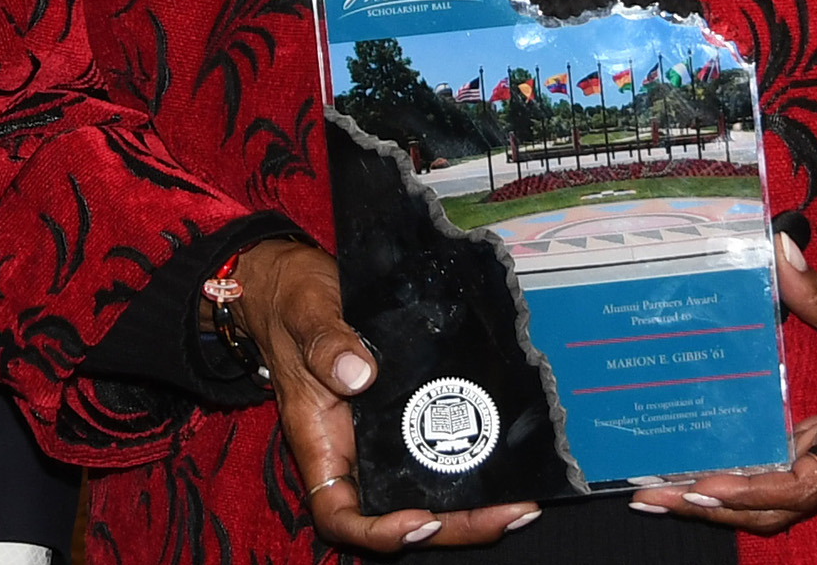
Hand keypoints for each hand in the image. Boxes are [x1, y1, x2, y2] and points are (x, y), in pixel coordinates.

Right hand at [235, 237, 538, 550]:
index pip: (340, 515)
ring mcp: (382, 436)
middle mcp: (353, 451)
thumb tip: (358, 375)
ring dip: (473, 504)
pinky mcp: (406, 413)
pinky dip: (472, 463)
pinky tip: (510, 463)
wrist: (299, 285)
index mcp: (321, 442)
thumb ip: (325, 344)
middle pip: (400, 514)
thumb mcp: (304, 316)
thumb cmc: (292, 304)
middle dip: (455, 524)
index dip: (379, 532)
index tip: (421, 520)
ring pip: (426, 491)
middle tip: (510, 514)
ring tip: (524, 502)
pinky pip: (437, 450)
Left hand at [624, 235, 816, 533]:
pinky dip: (752, 471)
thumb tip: (776, 252)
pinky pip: (794, 469)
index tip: (696, 487)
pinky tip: (716, 452)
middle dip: (714, 507)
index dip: (744, 492)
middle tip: (652, 495)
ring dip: (727, 495)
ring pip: (782, 494)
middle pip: (776, 507)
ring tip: (668, 483)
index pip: (796, 486)